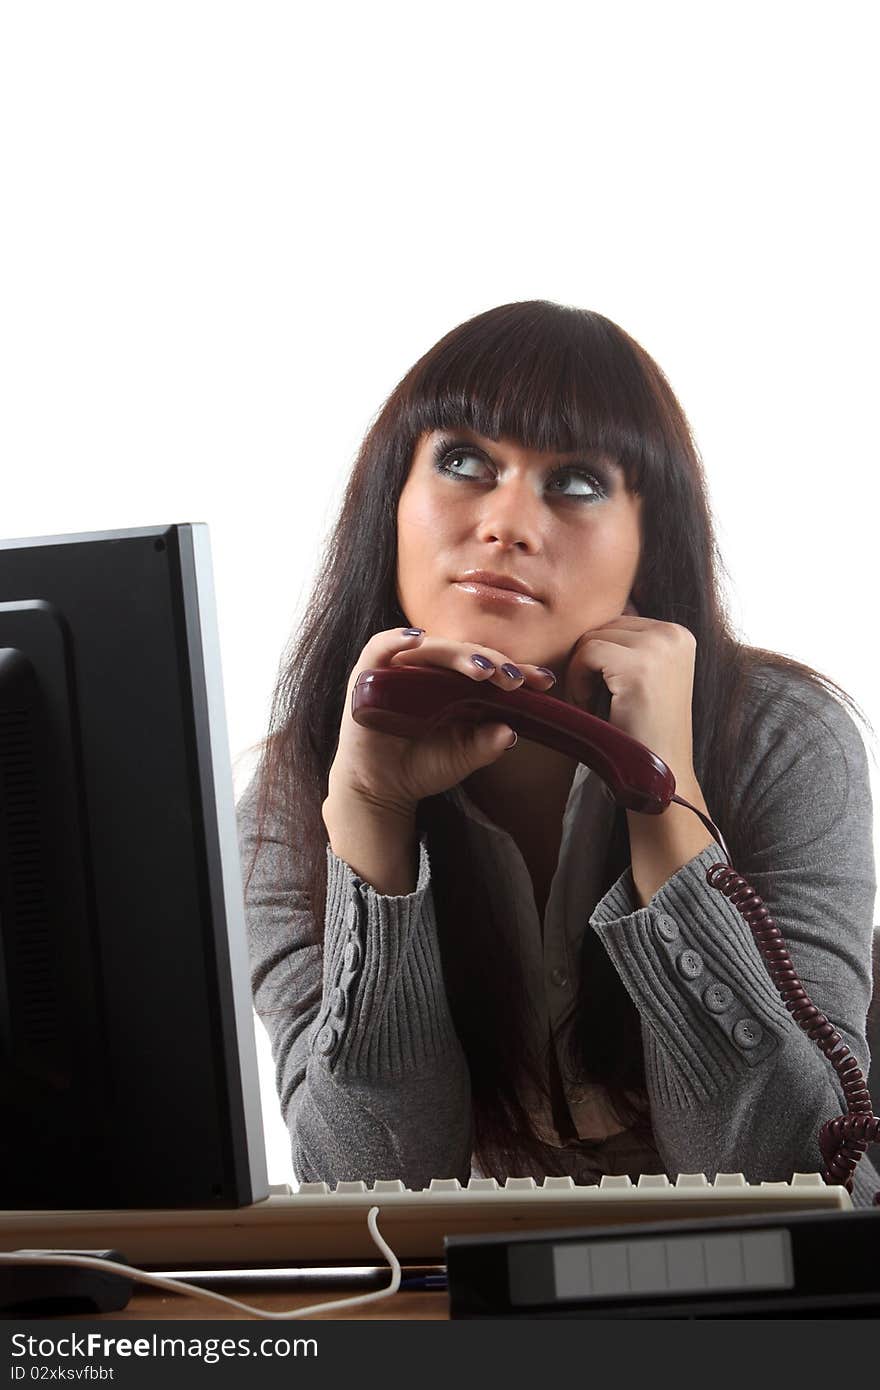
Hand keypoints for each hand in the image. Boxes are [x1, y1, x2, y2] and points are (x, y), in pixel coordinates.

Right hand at [325, 626, 556, 818]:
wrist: (379, 789)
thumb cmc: (421, 766)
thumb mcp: (463, 758)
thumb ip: (486, 745)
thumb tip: (511, 732)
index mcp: (456, 684)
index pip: (490, 668)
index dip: (517, 671)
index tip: (545, 681)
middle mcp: (430, 671)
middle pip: (465, 653)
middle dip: (494, 662)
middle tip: (515, 678)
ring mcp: (399, 670)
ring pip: (432, 649)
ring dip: (458, 655)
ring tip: (483, 670)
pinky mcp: (369, 674)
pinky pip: (381, 647)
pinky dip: (397, 639)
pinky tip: (417, 638)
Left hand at [562, 599, 698, 780]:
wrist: (662, 774)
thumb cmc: (643, 730)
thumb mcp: (644, 677)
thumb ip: (627, 646)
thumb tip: (586, 618)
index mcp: (678, 633)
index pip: (618, 622)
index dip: (601, 657)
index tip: (607, 690)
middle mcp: (674, 633)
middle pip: (603, 626)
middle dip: (590, 663)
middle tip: (598, 700)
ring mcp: (660, 647)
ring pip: (591, 638)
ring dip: (582, 673)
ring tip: (597, 704)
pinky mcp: (640, 666)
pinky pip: (586, 653)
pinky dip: (578, 681)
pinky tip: (591, 706)